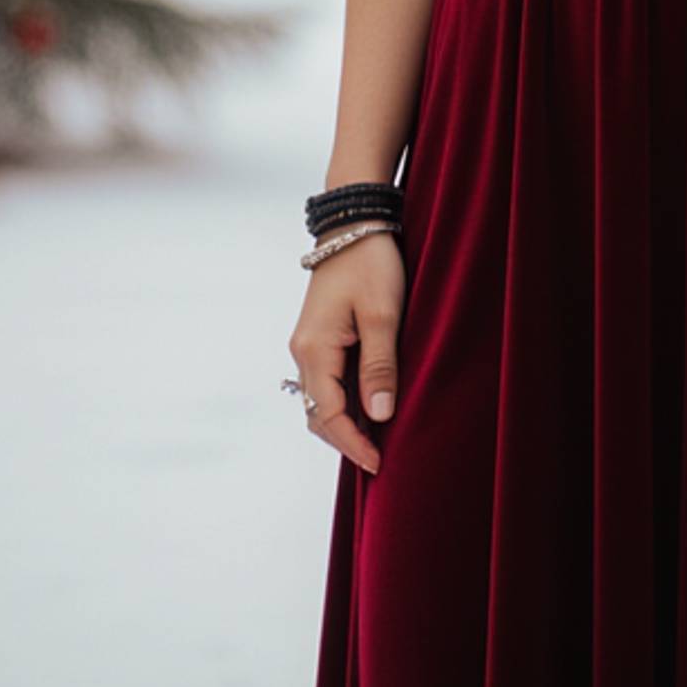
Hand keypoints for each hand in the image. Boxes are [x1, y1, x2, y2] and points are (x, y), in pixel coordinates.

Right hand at [288, 232, 406, 475]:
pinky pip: (326, 380)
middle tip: (379, 459)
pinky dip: (343, 401)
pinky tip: (368, 406)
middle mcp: (302, 351)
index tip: (379, 464)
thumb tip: (379, 417)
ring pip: (320, 398)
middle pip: (318, 413)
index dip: (353, 443)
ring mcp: (307, 343)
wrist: (353, 222)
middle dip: (346, 440)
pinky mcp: (318, 335)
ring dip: (344, 422)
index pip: (329, 414)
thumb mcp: (383, 315)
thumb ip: (380, 367)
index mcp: (314, 349)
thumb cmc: (371, 263)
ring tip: (377, 440)